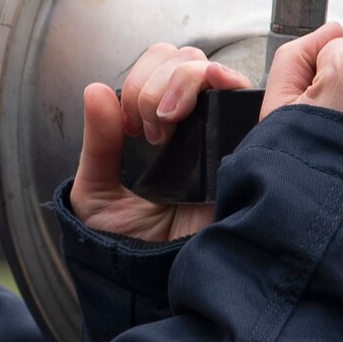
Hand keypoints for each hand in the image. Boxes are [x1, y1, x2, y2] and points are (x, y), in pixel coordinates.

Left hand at [71, 44, 251, 240]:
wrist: (153, 280)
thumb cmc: (126, 243)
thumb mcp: (96, 191)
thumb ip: (97, 143)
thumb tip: (96, 89)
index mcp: (150, 126)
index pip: (154, 68)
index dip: (141, 83)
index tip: (131, 126)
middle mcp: (186, 125)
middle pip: (183, 60)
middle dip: (160, 81)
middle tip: (150, 129)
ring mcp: (216, 134)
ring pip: (212, 72)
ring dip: (186, 81)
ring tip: (170, 123)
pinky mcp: (241, 148)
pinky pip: (246, 100)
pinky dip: (229, 85)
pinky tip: (210, 103)